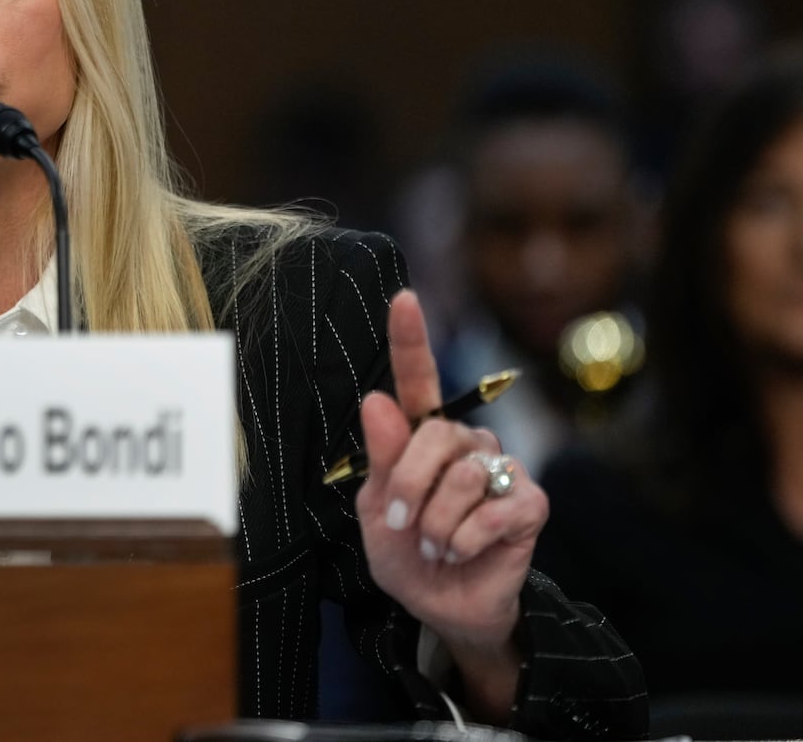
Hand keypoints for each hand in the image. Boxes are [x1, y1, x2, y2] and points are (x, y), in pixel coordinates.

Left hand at [354, 289, 548, 718]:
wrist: (442, 607)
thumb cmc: (408, 554)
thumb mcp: (377, 510)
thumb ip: (381, 458)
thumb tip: (377, 400)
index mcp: (422, 436)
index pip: (417, 381)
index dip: (410, 339)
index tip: (403, 299)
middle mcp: (465, 441)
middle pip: (434, 435)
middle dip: (408, 487)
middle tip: (404, 525)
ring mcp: (501, 468)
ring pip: (461, 476)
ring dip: (436, 522)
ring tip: (436, 545)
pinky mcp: (530, 502)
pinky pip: (492, 510)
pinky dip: (465, 540)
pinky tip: (463, 552)